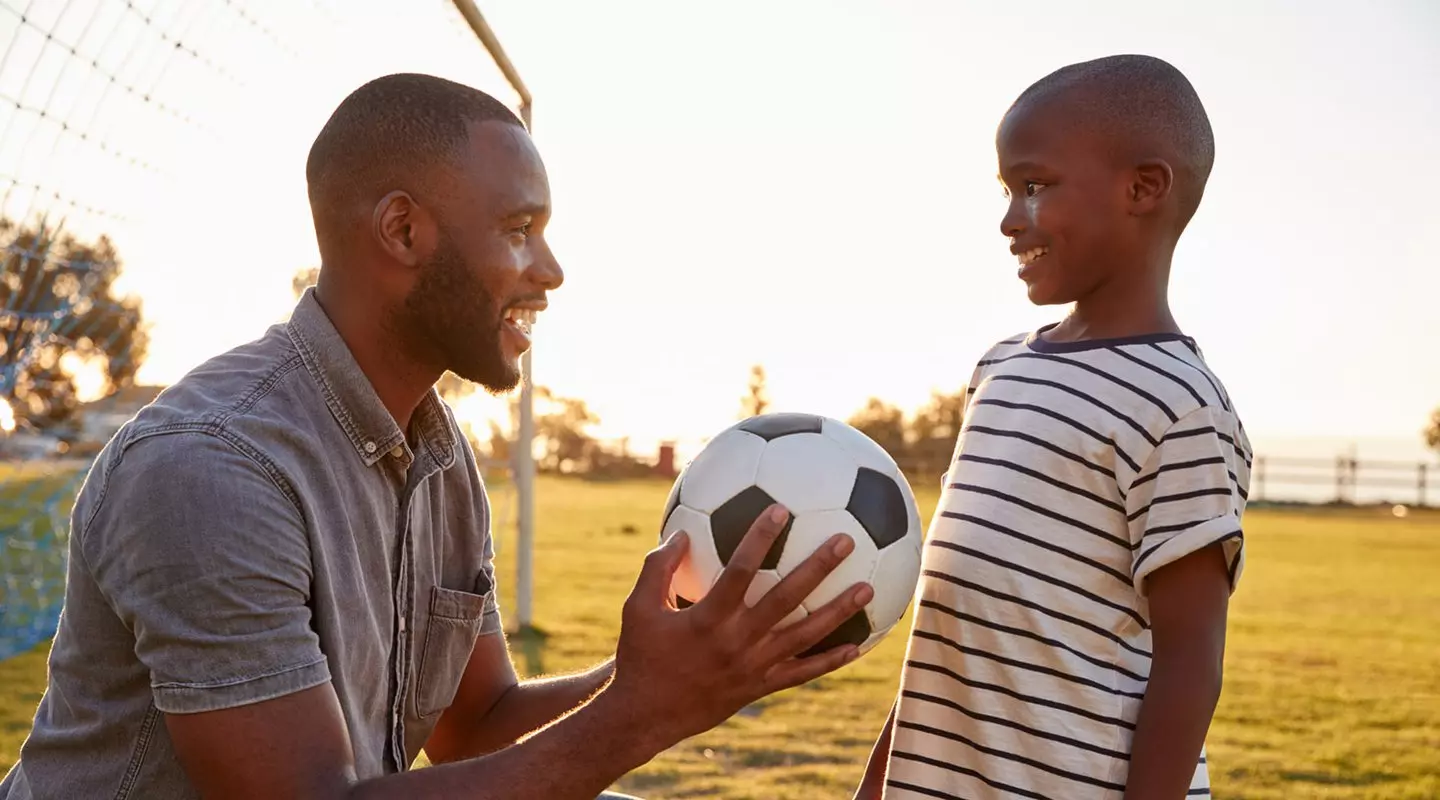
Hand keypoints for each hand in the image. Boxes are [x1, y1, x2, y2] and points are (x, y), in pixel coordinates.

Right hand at [609, 503, 872, 745]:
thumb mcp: (637, 608)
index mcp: (707, 618)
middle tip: (845, 541)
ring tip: (868, 588)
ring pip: (804, 635)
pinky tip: (857, 646)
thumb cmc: (639, 656)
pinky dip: (830, 660)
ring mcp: (752, 667)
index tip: (782, 509)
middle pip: (786, 598)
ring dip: (839, 611)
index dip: (761, 537)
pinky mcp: (760, 687)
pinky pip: (801, 673)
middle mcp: (736, 642)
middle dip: (818, 567)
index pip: (740, 570)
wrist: (644, 717)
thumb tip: (678, 532)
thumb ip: (658, 568)